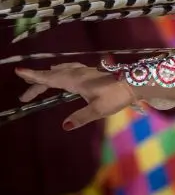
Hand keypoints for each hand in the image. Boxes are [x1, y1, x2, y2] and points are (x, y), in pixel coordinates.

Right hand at [16, 63, 138, 129]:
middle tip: (25, 95)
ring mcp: (86, 71)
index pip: (50, 78)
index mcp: (75, 80)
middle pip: (53, 75)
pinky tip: (64, 74)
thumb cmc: (117, 96)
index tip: (19, 72)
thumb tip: (65, 126)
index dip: (34, 77)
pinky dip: (60, 72)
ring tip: (39, 81)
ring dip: (49, 76)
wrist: (136, 82)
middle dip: (38, 82)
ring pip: (62, 70)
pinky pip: (70, 69)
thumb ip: (81, 117)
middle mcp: (78, 73)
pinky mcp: (92, 72)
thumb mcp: (99, 110)